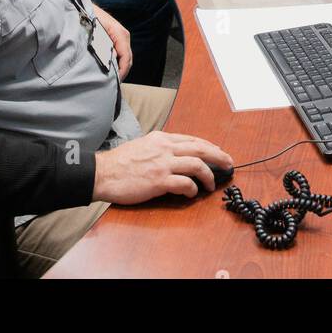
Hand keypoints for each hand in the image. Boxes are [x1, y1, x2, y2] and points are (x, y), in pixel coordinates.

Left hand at [92, 5, 130, 78]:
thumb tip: (112, 59)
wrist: (82, 7)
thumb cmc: (88, 18)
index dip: (122, 71)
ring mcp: (120, 37)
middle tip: (113, 84)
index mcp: (120, 34)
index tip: (116, 82)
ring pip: (125, 57)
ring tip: (111, 79)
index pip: (126, 57)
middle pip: (128, 59)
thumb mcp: (95, 32)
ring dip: (120, 68)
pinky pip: (121, 53)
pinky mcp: (116, 38)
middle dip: (122, 72)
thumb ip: (104, 46)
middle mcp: (123, 35)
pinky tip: (110, 68)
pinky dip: (117, 62)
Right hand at [92, 131, 232, 204]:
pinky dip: (192, 189)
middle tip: (229, 163)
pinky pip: (185, 184)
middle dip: (218, 155)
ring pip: (197, 164)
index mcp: (161, 138)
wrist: (102, 173)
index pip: (192, 139)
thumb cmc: (119, 162)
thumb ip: (159, 148)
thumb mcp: (142, 145)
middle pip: (200, 148)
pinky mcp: (159, 181)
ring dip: (208, 175)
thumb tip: (174, 156)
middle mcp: (165, 148)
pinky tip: (192, 194)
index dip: (208, 146)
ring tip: (211, 184)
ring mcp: (163, 164)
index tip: (217, 153)